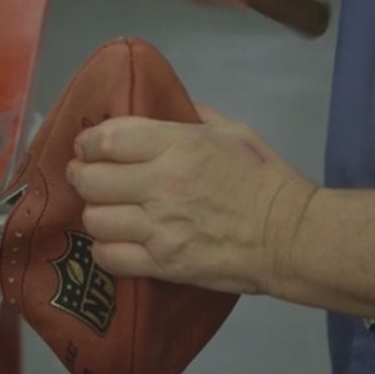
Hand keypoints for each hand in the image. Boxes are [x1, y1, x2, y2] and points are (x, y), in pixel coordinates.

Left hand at [66, 106, 316, 294]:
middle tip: (84, 177)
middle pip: (91, 180)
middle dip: (81, 176)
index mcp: (179, 146)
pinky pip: (109, 257)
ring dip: (95, 214)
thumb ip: (194, 118)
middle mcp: (161, 184)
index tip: (85, 147)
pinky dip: (104, 250)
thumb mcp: (235, 132)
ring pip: (95, 219)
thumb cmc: (266, 181)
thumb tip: (167, 110)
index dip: (87, 143)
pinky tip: (114, 243)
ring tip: (104, 211)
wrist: (293, 238)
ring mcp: (159, 227)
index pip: (108, 140)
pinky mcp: (163, 263)